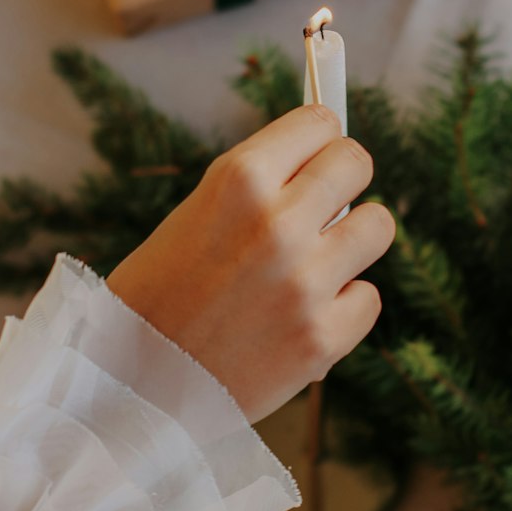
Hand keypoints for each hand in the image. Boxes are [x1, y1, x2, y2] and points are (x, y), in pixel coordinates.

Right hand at [106, 105, 395, 422]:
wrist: (133, 388)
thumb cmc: (157, 298)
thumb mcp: (194, 215)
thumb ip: (258, 188)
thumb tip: (323, 162)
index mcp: (239, 180)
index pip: (319, 122)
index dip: (317, 140)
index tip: (313, 154)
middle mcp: (278, 223)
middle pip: (356, 162)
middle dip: (342, 180)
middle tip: (321, 205)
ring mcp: (306, 282)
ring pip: (378, 226)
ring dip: (352, 240)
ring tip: (314, 262)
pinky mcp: (323, 338)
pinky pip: (368, 297)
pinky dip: (342, 306)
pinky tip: (302, 315)